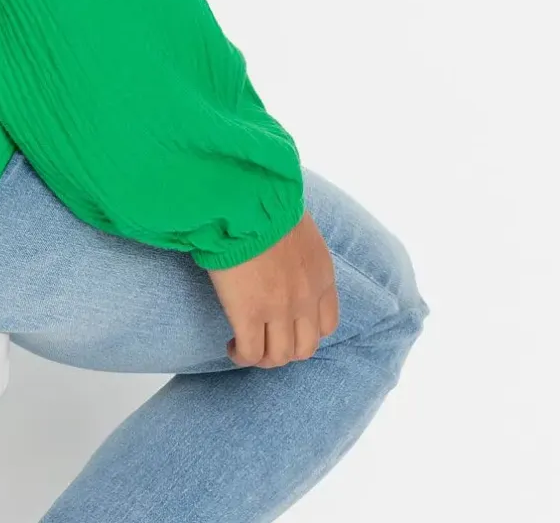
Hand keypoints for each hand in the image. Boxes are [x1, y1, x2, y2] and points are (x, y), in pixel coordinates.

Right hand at [206, 210, 339, 366]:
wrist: (245, 202)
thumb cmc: (266, 201)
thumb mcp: (298, 227)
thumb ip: (297, 249)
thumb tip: (279, 252)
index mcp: (321, 276)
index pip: (327, 324)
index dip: (307, 332)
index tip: (289, 327)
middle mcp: (306, 298)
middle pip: (305, 347)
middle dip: (286, 350)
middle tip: (267, 341)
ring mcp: (279, 310)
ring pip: (279, 356)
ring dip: (264, 357)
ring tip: (247, 348)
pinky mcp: (249, 314)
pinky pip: (251, 352)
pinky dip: (242, 355)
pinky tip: (232, 347)